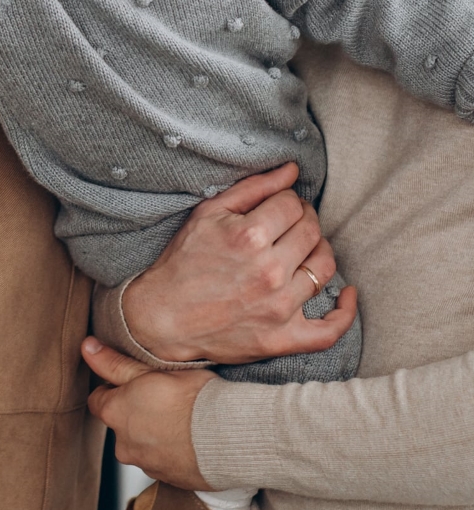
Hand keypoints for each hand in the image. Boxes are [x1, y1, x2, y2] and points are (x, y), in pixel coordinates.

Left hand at [83, 338, 214, 488]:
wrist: (228, 436)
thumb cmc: (192, 397)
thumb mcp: (151, 371)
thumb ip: (115, 363)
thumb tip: (87, 347)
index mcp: (115, 414)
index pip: (98, 399)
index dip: (113, 388)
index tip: (134, 382)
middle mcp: (124, 444)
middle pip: (121, 423)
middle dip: (135, 412)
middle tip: (162, 397)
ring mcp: (146, 465)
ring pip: (142, 444)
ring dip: (153, 433)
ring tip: (181, 418)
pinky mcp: (169, 480)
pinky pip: (163, 462)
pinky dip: (171, 451)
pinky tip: (190, 438)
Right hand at [123, 162, 355, 365]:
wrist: (162, 318)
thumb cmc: (183, 262)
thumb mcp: (208, 214)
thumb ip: (253, 188)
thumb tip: (292, 170)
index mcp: (250, 236)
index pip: (293, 205)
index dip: (286, 202)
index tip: (276, 208)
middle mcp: (269, 271)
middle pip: (312, 231)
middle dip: (304, 221)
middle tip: (289, 225)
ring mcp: (279, 308)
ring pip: (325, 267)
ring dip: (319, 252)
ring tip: (303, 250)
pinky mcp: (282, 338)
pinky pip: (330, 330)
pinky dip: (345, 312)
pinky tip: (346, 294)